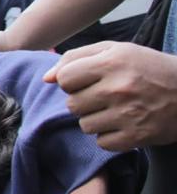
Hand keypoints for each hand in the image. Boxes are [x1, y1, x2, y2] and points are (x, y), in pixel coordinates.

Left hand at [44, 41, 176, 150]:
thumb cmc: (147, 67)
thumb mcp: (115, 51)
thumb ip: (76, 58)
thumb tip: (46, 78)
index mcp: (112, 62)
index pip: (64, 79)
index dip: (71, 81)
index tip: (86, 81)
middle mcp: (119, 88)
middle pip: (72, 104)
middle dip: (83, 101)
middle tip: (104, 96)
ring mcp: (128, 114)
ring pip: (84, 125)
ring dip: (95, 119)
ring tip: (115, 110)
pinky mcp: (137, 136)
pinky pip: (101, 142)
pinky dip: (109, 136)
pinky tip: (124, 124)